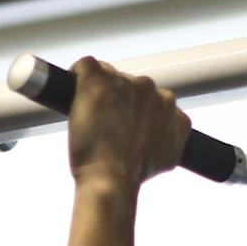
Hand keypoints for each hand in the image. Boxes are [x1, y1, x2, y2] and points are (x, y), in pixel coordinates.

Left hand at [65, 57, 190, 190]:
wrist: (111, 179)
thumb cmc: (133, 174)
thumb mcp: (168, 157)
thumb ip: (173, 138)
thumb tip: (171, 138)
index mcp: (168, 104)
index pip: (148, 94)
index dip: (131, 108)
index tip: (120, 123)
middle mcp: (149, 89)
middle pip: (128, 83)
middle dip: (116, 99)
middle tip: (104, 125)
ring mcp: (123, 82)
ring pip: (107, 76)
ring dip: (98, 92)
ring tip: (90, 120)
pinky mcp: (96, 80)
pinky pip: (86, 66)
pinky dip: (77, 76)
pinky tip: (73, 95)